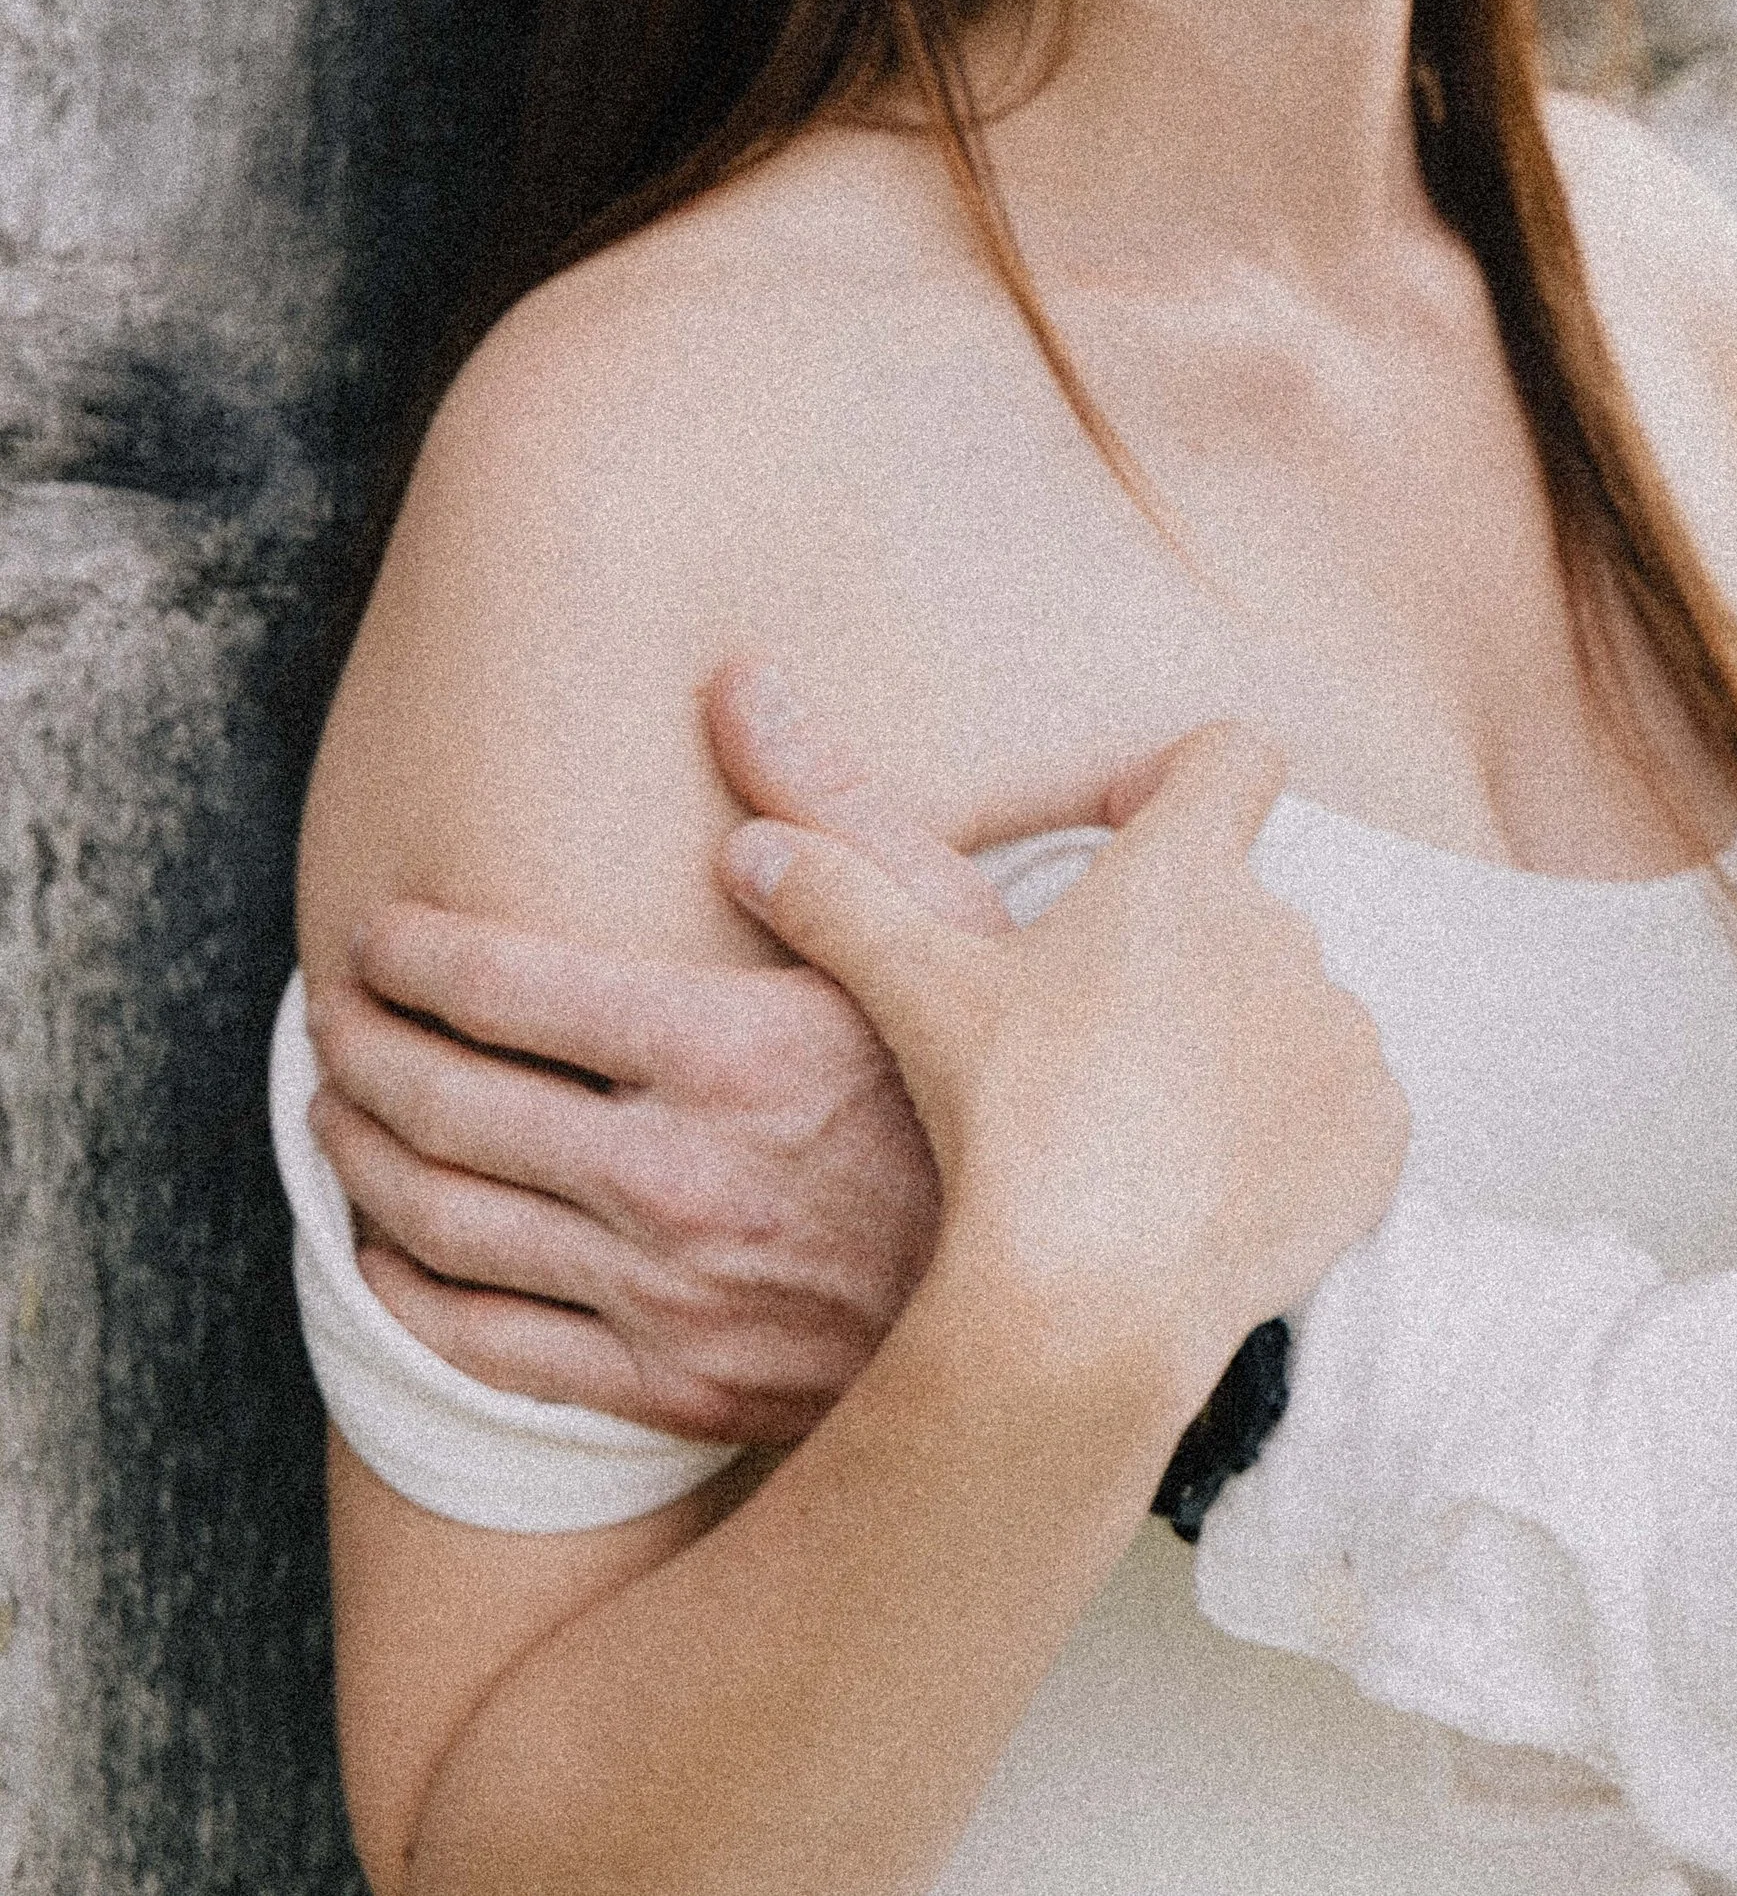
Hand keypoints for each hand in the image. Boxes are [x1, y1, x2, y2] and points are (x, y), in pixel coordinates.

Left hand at [303, 665, 1009, 1444]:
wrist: (1075, 1300)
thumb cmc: (1018, 1088)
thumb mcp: (953, 924)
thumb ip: (828, 805)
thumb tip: (735, 683)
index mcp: (732, 1049)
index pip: (507, 991)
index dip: (414, 957)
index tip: (372, 936)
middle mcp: (677, 1176)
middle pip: (449, 1107)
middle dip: (362, 1051)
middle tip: (331, 1018)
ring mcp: (667, 1293)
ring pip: (446, 1227)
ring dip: (365, 1163)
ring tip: (336, 1116)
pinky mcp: (673, 1384)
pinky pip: (490, 1350)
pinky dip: (408, 1298)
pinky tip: (386, 1255)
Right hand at [723, 720, 1410, 1420]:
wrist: (1098, 1299)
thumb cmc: (1010, 1124)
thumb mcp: (916, 993)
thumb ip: (839, 900)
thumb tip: (751, 849)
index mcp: (1184, 873)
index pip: (1230, 756)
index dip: (1173, 781)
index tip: (1112, 838)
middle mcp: (1285, 934)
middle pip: (1239, 906)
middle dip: (1178, 951)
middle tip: (1089, 1034)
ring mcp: (1342, 1037)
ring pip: (1293, 1010)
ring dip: (1236, 1045)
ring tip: (1145, 1125)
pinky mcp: (1376, 1135)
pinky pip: (1345, 1110)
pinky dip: (1294, 1136)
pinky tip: (1211, 1186)